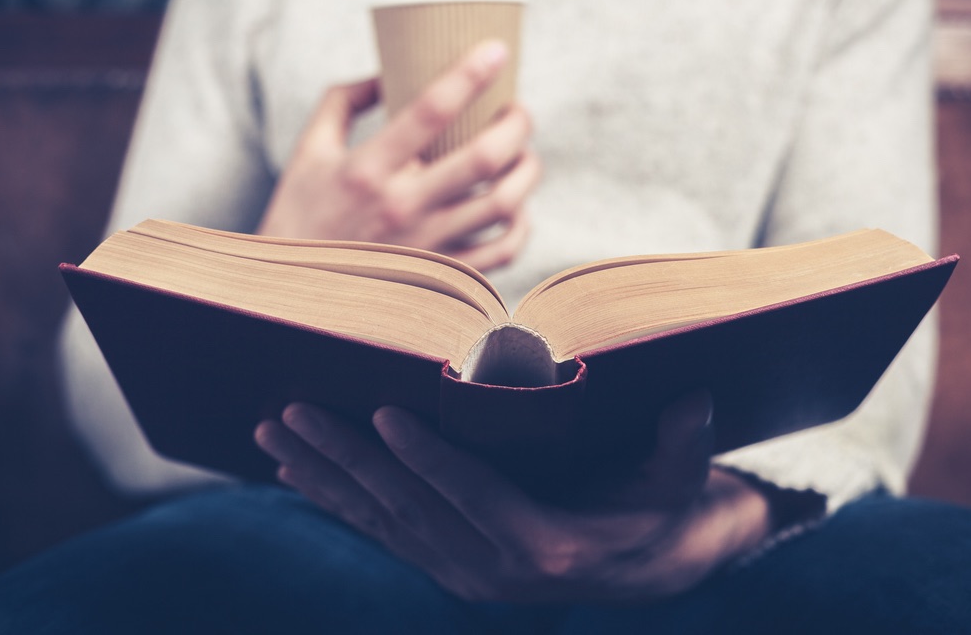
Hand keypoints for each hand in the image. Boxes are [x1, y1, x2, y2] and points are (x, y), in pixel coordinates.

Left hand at [255, 391, 772, 602]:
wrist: (645, 568)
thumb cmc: (657, 508)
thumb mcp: (677, 481)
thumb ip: (681, 444)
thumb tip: (696, 398)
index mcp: (546, 544)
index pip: (475, 494)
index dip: (429, 457)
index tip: (383, 413)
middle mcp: (492, 567)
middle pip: (409, 505)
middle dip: (347, 457)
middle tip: (293, 411)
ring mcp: (462, 572)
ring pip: (381, 520)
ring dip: (324, 475)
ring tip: (273, 433)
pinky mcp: (445, 566)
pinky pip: (381, 532)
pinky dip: (336, 500)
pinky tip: (295, 470)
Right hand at [257, 40, 539, 271]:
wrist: (295, 293)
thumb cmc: (302, 215)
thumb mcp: (308, 151)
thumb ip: (342, 101)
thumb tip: (387, 71)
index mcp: (367, 169)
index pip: (429, 110)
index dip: (469, 74)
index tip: (495, 51)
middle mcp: (402, 207)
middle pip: (483, 157)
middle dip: (516, 124)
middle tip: (518, 111)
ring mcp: (427, 245)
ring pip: (504, 204)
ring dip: (527, 171)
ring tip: (525, 155)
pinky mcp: (442, 275)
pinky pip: (502, 252)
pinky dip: (521, 226)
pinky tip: (516, 209)